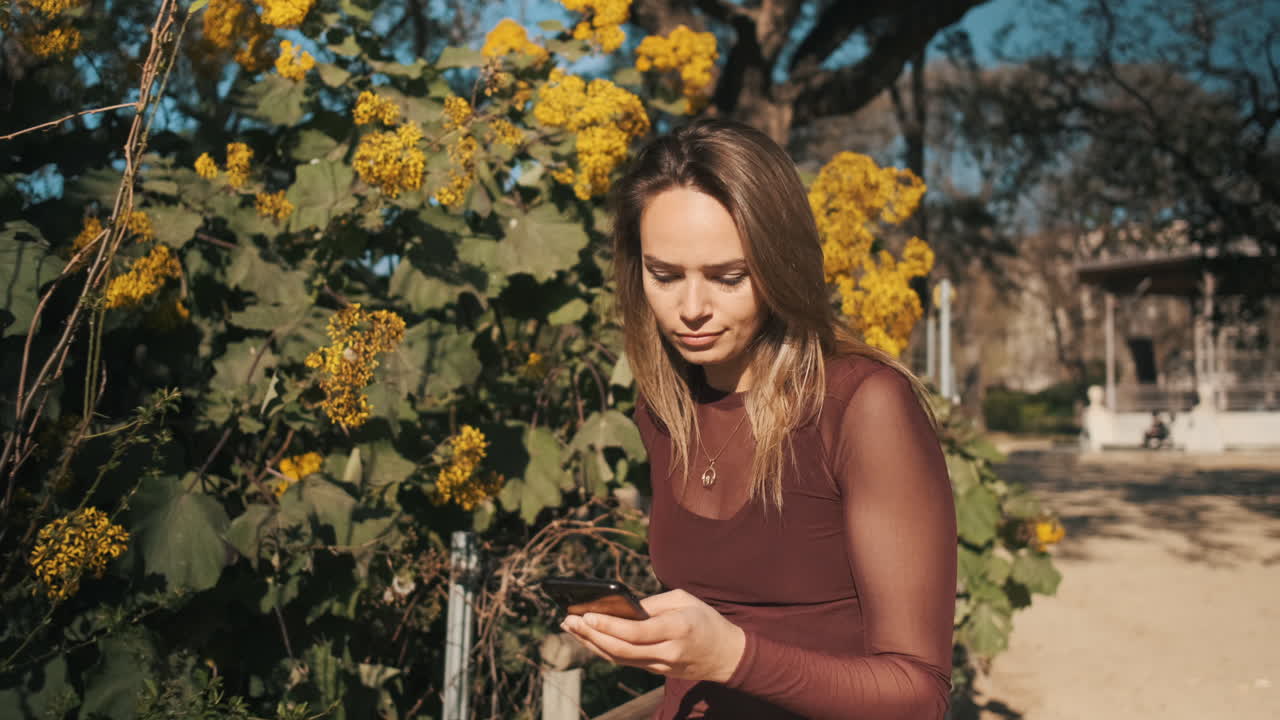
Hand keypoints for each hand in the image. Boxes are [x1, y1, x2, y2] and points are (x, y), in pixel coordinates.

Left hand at [559, 588, 745, 682]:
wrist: (727, 655)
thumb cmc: (705, 620)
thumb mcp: (684, 600)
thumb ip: (653, 604)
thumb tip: (621, 607)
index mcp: (678, 629)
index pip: (637, 632)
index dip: (609, 626)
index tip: (587, 615)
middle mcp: (668, 652)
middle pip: (622, 649)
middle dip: (591, 636)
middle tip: (569, 620)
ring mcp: (661, 666)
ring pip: (619, 659)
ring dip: (591, 644)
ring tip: (571, 627)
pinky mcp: (656, 672)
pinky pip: (625, 662)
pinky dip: (604, 649)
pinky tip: (589, 638)